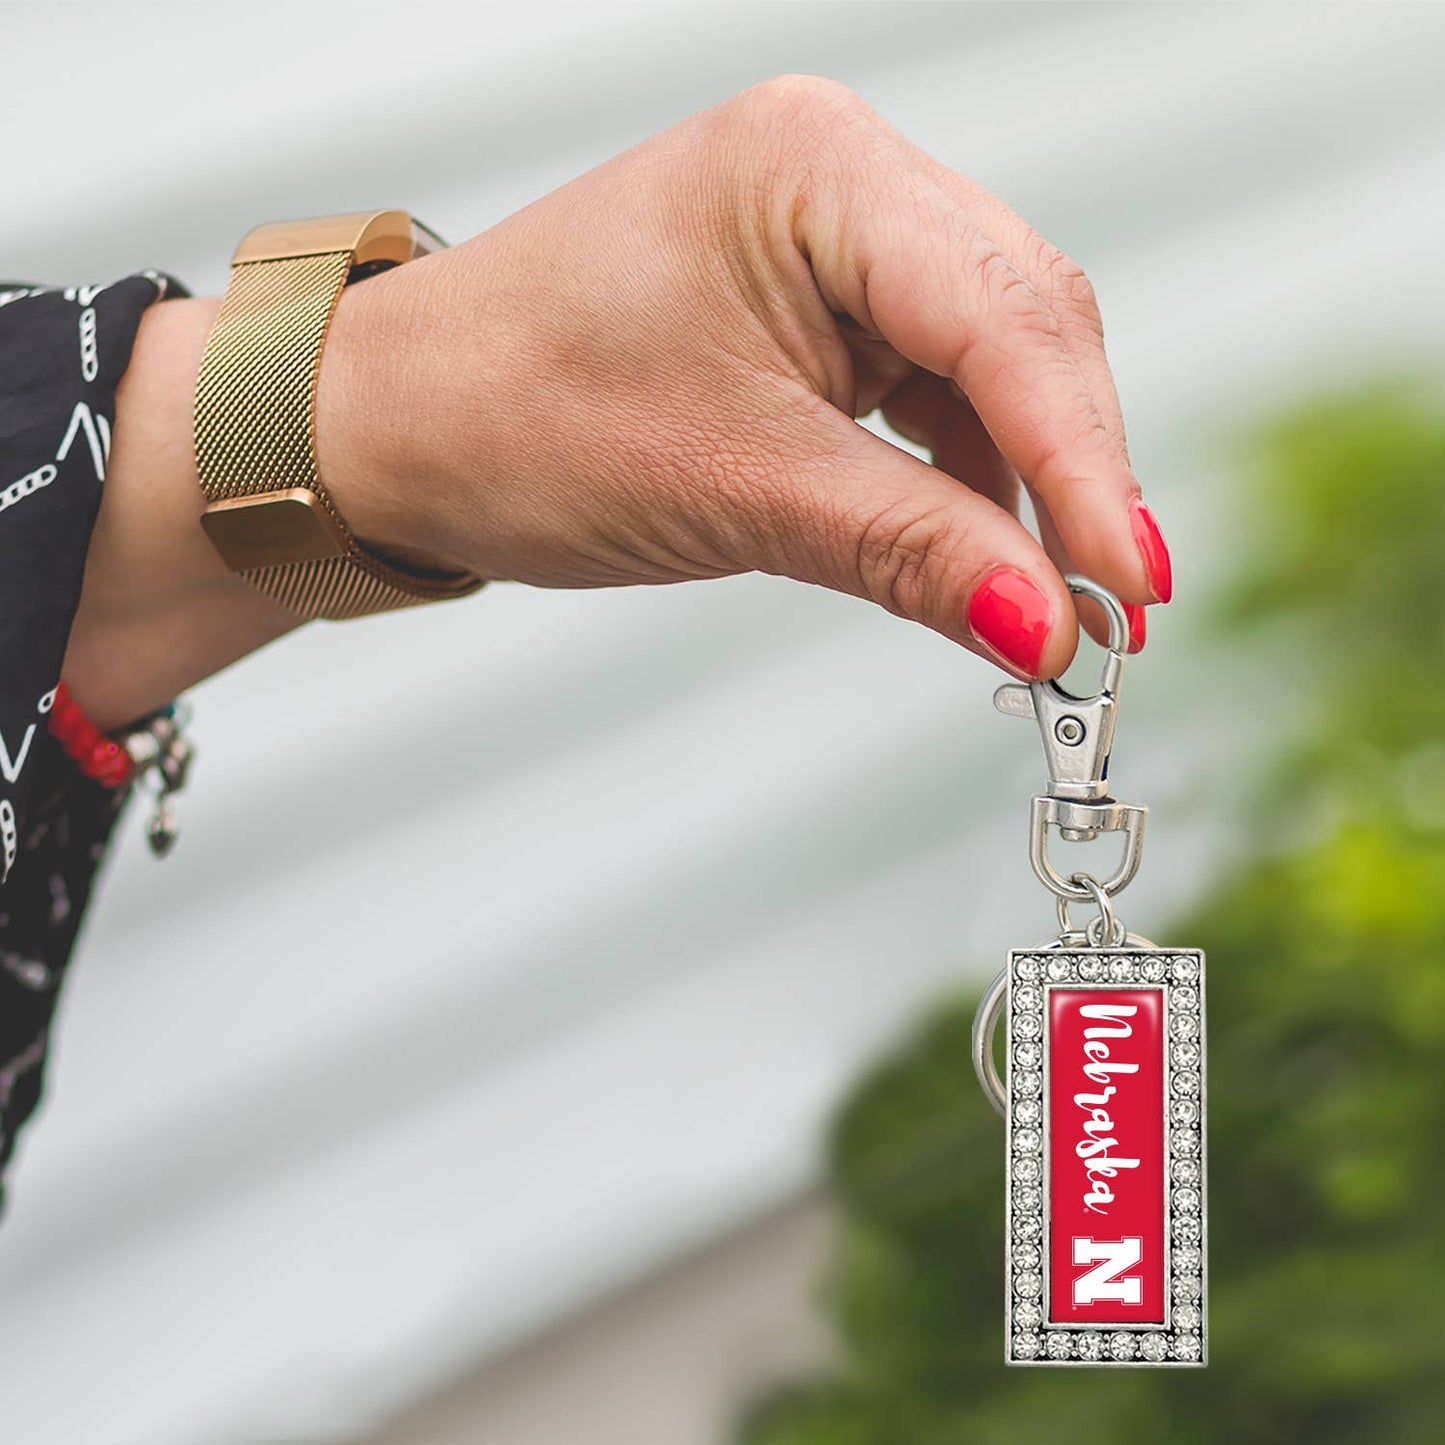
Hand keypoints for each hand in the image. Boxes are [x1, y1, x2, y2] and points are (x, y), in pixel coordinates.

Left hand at [69, 77, 1169, 726]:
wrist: (398, 427)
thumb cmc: (512, 414)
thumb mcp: (730, 486)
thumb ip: (907, 550)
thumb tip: (1046, 626)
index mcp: (813, 168)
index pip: (1003, 318)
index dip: (1084, 462)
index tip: (1131, 585)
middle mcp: (839, 179)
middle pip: (1024, 326)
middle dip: (1072, 472)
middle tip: (1106, 612)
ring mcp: (832, 242)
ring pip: (993, 364)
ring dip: (1028, 484)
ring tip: (1051, 604)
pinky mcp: (818, 311)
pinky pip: (934, 391)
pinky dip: (967, 479)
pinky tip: (982, 553)